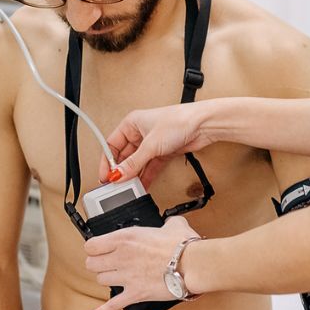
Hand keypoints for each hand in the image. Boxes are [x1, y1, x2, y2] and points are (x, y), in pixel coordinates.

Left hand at [83, 216, 200, 309]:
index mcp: (125, 238)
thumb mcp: (174, 225)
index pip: (91, 245)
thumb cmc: (184, 246)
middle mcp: (121, 257)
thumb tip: (172, 225)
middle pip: (92, 264)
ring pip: (101, 281)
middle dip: (98, 263)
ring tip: (116, 276)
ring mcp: (127, 277)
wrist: (193, 264)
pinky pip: (112, 305)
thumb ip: (168, 223)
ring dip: (107, 279)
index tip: (101, 248)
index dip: (95, 247)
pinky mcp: (135, 293)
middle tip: (107, 263)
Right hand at [99, 102, 214, 186]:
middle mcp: (140, 132)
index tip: (105, 177)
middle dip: (121, 171)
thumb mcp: (150, 145)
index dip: (108, 162)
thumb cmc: (178, 121)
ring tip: (129, 188)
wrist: (203, 125)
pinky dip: (146, 176)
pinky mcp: (163, 152)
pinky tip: (142, 186)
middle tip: (116, 186)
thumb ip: (133, 163)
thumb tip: (118, 174)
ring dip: (134, 175)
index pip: (112, 144)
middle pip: (124, 156)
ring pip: (137, 163)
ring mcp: (152, 143)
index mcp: (131, 123)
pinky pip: (150, 167)